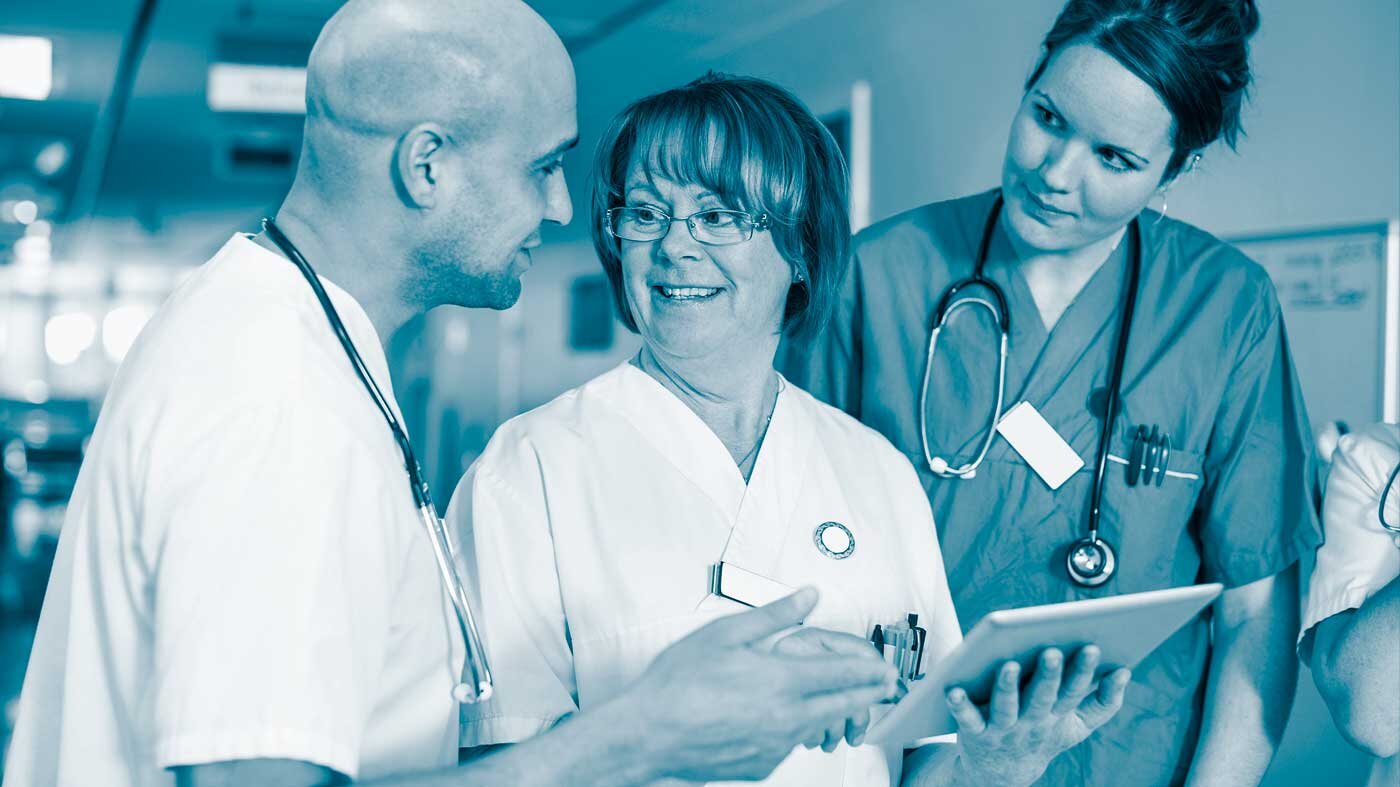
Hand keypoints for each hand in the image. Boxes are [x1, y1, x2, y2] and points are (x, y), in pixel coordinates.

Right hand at [619, 588, 897, 782]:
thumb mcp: (726, 633)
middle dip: (868, 693)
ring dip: (834, 713)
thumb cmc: (679, 683)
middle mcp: (786, 717)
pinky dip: (796, 730)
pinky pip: (790, 744)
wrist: (649, 733)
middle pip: (842, 704)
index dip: (869, 668)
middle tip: (885, 685)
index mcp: (781, 680)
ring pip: (818, 726)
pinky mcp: (761, 765)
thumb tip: (808, 596)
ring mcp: (775, 745)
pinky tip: (785, 719)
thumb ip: (775, 615)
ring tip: (844, 701)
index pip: (841, 672)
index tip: (886, 666)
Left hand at [947, 645, 1130, 786]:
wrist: (1002, 774)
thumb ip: (1104, 701)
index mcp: (1057, 716)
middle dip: (1049, 676)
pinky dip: (960, 706)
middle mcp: (1032, 723)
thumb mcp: (1077, 725)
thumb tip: (1126, 671)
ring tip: (1009, 665)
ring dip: (1008, 687)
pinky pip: (967, 719)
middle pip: (1041, 698)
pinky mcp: (974, 733)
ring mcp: (1003, 730)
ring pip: (1006, 707)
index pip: (1073, 692)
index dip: (1083, 671)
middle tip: (1051, 650)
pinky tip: (953, 689)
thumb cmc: (1042, 734)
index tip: (1092, 646)